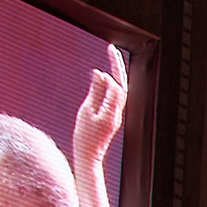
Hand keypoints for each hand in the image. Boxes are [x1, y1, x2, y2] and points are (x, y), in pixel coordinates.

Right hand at [74, 42, 127, 175]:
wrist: (89, 157)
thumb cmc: (84, 137)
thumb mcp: (86, 111)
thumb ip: (95, 92)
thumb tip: (100, 73)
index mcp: (111, 112)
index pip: (117, 86)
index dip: (112, 71)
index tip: (105, 57)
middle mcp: (117, 113)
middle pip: (122, 85)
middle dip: (118, 66)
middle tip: (112, 49)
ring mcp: (116, 115)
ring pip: (120, 90)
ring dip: (116, 74)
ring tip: (112, 57)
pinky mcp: (113, 117)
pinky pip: (115, 97)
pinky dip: (111, 84)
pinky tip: (106, 77)